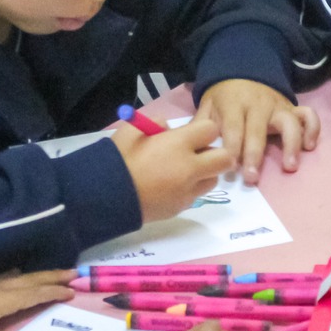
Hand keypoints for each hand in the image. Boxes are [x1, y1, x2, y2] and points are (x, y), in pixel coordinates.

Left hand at [0, 268, 76, 330]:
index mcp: (4, 300)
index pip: (34, 294)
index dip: (53, 292)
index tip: (72, 290)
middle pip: (31, 280)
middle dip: (52, 277)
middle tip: (73, 272)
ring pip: (20, 279)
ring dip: (39, 276)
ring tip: (53, 274)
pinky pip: (7, 280)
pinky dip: (18, 278)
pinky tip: (15, 276)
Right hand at [113, 119, 232, 222]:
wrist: (106, 196)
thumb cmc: (118, 159)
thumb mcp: (132, 129)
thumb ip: (155, 124)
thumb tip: (169, 130)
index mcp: (178, 144)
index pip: (212, 130)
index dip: (204, 130)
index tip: (193, 134)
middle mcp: (189, 168)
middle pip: (225, 159)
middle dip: (217, 153)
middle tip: (199, 154)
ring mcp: (187, 190)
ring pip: (213, 179)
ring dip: (205, 172)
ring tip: (184, 171)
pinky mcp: (181, 207)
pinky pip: (196, 195)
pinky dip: (189, 189)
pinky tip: (170, 186)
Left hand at [195, 79, 320, 184]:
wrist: (242, 72)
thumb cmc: (224, 98)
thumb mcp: (207, 106)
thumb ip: (201, 127)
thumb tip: (194, 150)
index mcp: (234, 104)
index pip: (233, 127)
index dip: (232, 147)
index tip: (229, 167)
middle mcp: (258, 104)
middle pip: (258, 130)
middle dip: (255, 154)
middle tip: (252, 178)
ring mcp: (279, 106)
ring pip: (290, 122)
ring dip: (291, 144)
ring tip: (290, 166)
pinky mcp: (293, 108)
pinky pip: (309, 116)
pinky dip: (313, 130)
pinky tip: (309, 147)